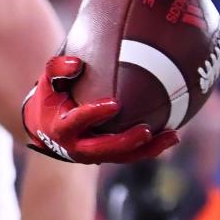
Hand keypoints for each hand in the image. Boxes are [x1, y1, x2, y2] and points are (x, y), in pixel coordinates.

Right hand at [23, 55, 177, 163]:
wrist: (48, 130)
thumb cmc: (52, 99)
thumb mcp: (47, 83)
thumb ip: (57, 68)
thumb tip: (77, 62)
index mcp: (62, 128)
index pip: (77, 122)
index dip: (94, 114)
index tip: (114, 104)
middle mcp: (79, 147)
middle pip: (104, 149)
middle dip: (125, 142)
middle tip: (146, 131)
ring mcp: (96, 155)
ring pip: (124, 157)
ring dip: (148, 149)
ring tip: (172, 136)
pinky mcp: (110, 157)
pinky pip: (133, 155)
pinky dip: (152, 148)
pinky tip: (172, 135)